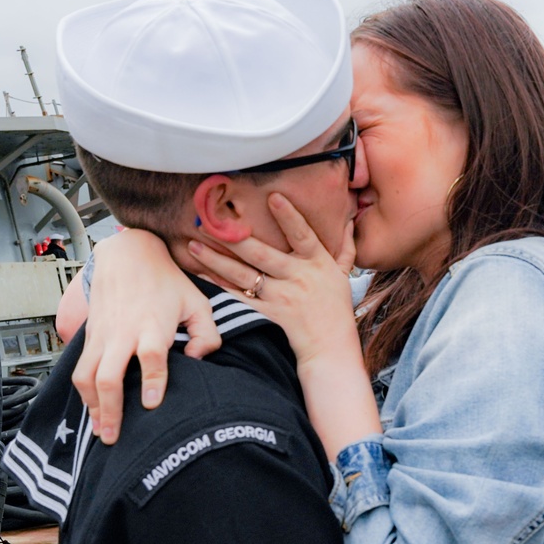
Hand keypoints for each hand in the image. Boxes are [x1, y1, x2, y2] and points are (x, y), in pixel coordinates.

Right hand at [73, 230, 218, 443]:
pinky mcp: (91, 337)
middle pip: (109, 375)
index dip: (153, 379)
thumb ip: (208, 334)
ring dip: (92, 407)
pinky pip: (80, 369)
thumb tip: (198, 361)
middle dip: (112, 409)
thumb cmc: (166, 282)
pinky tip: (93, 411)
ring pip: (87, 376)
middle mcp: (123, 332)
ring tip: (101, 432)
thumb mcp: (198, 302)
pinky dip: (83, 393)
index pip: (151, 355)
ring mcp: (103, 336)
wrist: (128, 257)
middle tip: (116, 436)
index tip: (153, 403)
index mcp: (153, 324)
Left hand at [188, 193, 356, 367]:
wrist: (331, 346)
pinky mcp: (268, 314)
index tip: (273, 196)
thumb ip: (345, 247)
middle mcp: (298, 277)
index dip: (289, 216)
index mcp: (318, 263)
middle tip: (208, 221)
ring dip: (216, 260)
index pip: (303, 235)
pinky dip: (220, 286)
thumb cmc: (337, 308)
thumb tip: (349, 220)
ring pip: (243, 275)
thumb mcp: (344, 275)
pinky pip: (239, 297)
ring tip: (194, 245)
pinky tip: (202, 275)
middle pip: (262, 254)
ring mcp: (281, 297)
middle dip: (233, 238)